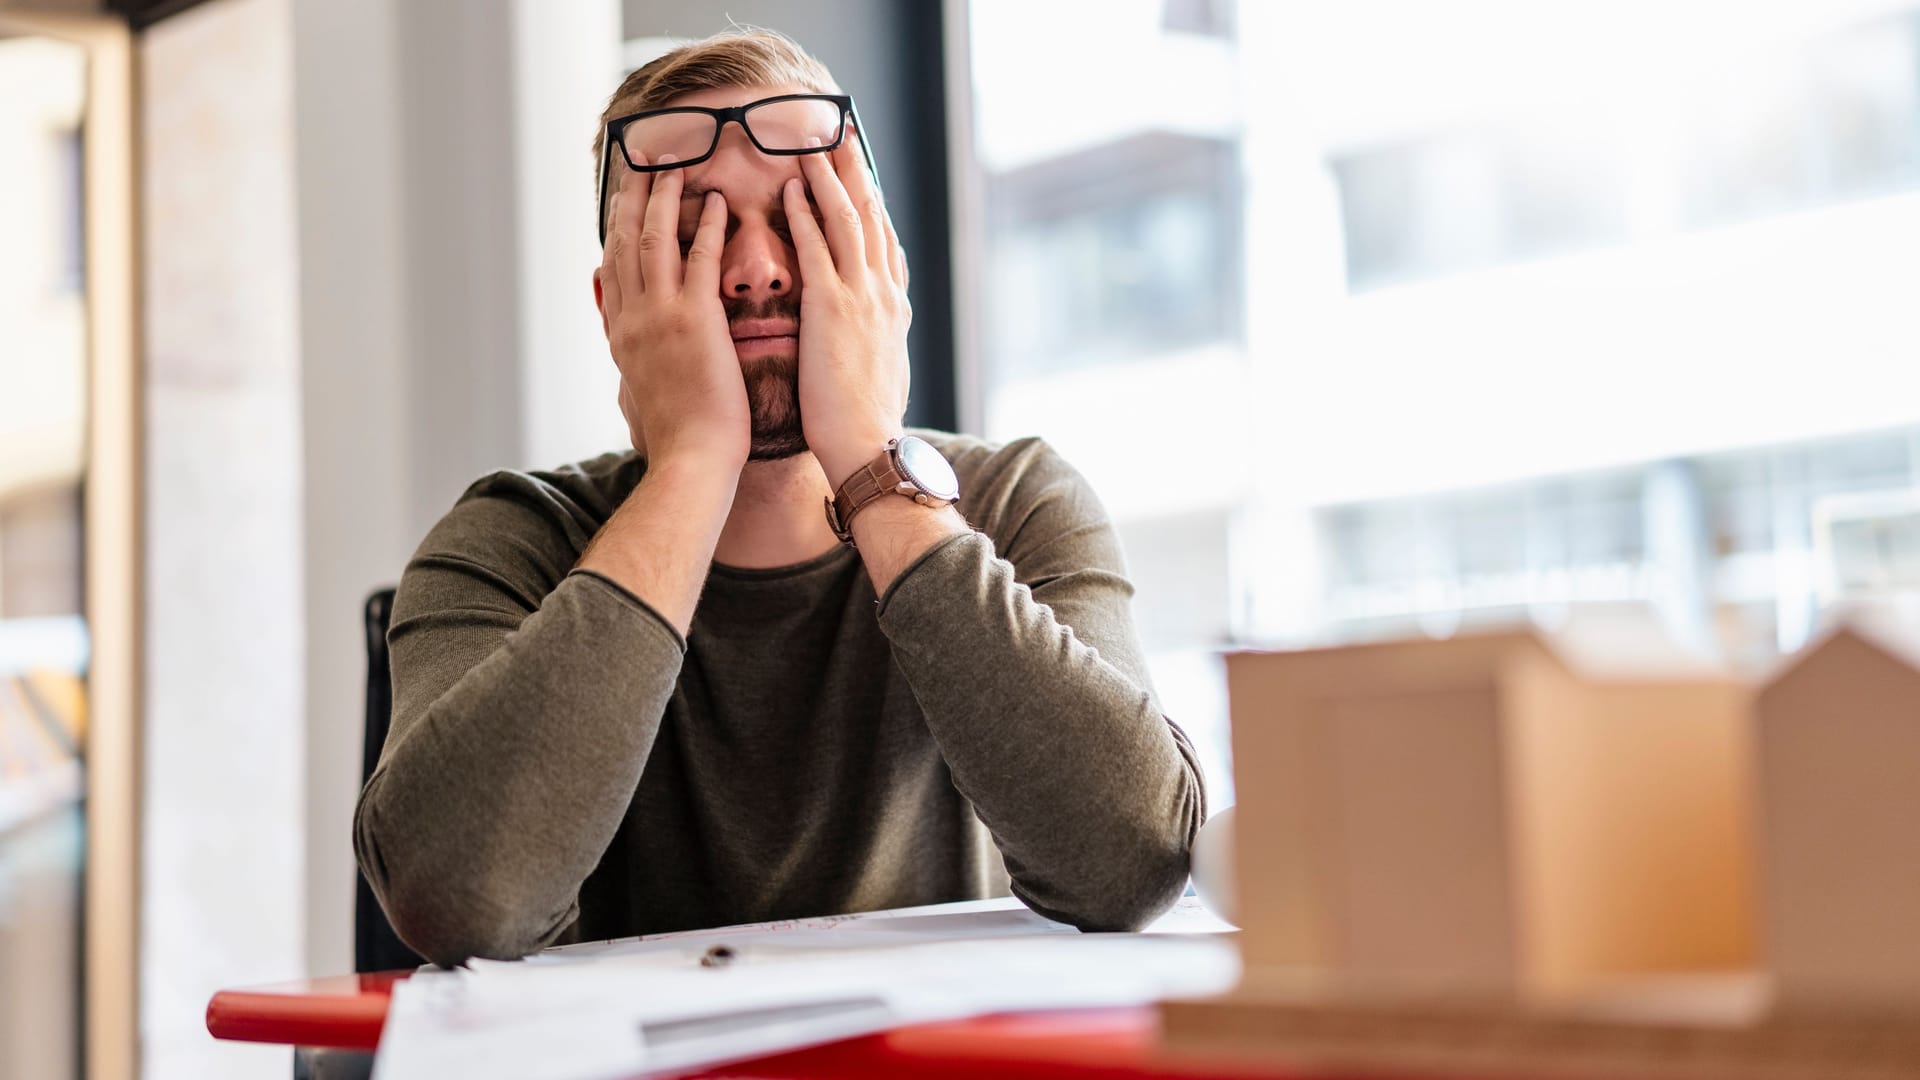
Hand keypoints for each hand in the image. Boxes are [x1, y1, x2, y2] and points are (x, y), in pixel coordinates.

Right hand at [597, 157, 749, 472]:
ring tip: (676, 167)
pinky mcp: (695, 322)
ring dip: (664, 199)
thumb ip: (629, 348)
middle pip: (624, 242)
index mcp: (621, 333)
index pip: (612, 265)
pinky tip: (719, 203)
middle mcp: (632, 318)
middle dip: (631, 197)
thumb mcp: (638, 386)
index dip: (615, 225)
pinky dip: (707, 227)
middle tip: (641, 160)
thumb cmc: (678, 432)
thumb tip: (617, 329)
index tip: (623, 195)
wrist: (692, 459)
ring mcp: (660, 318)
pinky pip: (700, 261)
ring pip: (654, 241)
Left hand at [785, 135, 912, 487]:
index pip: (886, 240)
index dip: (873, 201)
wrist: (868, 448)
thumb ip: (873, 341)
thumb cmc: (865, 423)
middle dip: (856, 172)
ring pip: (848, 220)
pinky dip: (806, 214)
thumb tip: (871, 334)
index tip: (861, 171)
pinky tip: (791, 189)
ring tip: (811, 144)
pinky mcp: (832, 310)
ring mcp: (861, 299)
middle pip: (872, 216)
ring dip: (830, 178)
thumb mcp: (880, 371)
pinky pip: (817, 249)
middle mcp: (884, 294)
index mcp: (893, 308)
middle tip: (842, 133)